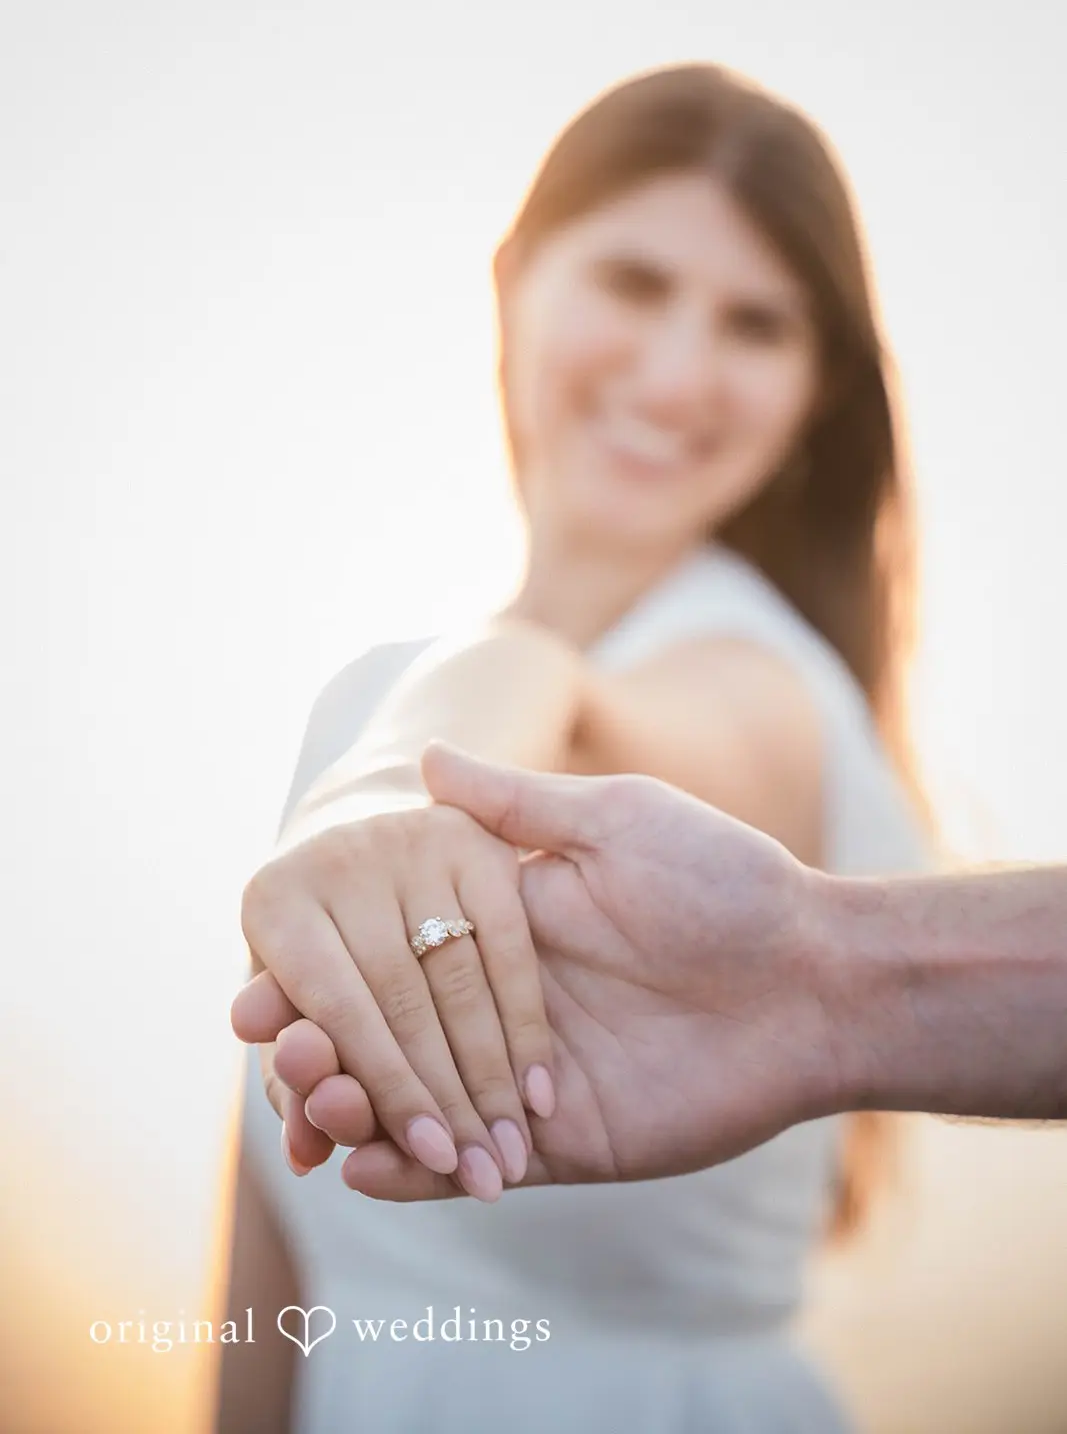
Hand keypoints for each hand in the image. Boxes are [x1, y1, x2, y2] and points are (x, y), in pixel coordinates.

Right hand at [239, 744, 843, 1197]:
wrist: (812, 975)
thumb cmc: (721, 881)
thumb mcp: (614, 821)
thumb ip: (516, 806)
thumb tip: (425, 760)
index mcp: (501, 931)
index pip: (389, 959)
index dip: (323, 974)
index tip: (255, 977)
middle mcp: (500, 1008)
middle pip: (385, 1039)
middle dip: (322, 1048)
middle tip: (272, 1043)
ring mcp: (525, 1079)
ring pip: (415, 1107)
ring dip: (356, 1111)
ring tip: (316, 1103)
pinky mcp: (562, 1143)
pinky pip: (472, 1165)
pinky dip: (416, 1173)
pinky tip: (369, 1166)